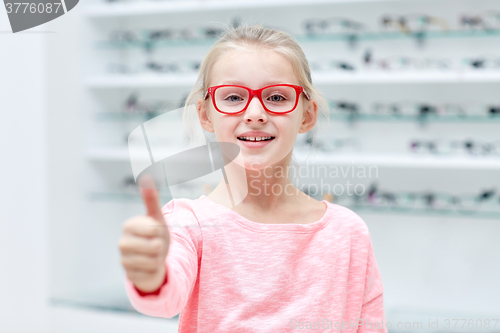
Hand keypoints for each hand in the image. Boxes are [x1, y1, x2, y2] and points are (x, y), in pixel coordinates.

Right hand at [119, 174, 170, 292]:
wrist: (155, 258)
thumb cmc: (155, 235)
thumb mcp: (156, 217)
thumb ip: (151, 199)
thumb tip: (146, 177)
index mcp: (128, 226)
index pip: (153, 229)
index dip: (160, 231)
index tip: (155, 231)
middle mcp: (122, 243)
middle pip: (154, 246)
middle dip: (160, 246)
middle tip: (156, 244)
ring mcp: (124, 260)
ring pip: (153, 260)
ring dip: (159, 258)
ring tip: (153, 255)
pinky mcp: (129, 275)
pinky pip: (151, 273)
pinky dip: (155, 270)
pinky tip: (149, 266)